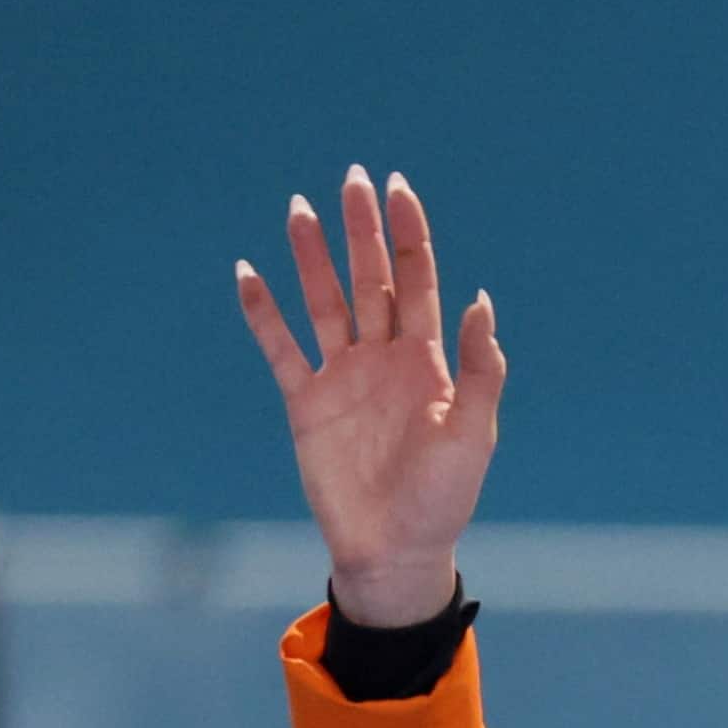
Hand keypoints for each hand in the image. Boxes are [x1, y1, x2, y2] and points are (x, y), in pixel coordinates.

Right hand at [234, 166, 504, 622]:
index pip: (419, 281)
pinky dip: (263, 314)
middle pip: (371, 279)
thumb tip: (478, 299)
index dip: (410, 235)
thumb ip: (478, 368)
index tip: (398, 188)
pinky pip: (280, 349)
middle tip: (351, 178)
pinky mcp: (307, 404)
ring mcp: (343, 378)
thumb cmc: (443, 499)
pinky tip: (248, 274)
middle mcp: (384, 359)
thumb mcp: (473, 434)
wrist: (395, 550)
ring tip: (299, 210)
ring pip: (325, 303)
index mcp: (428, 362)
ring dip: (311, 258)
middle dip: (362, 231)